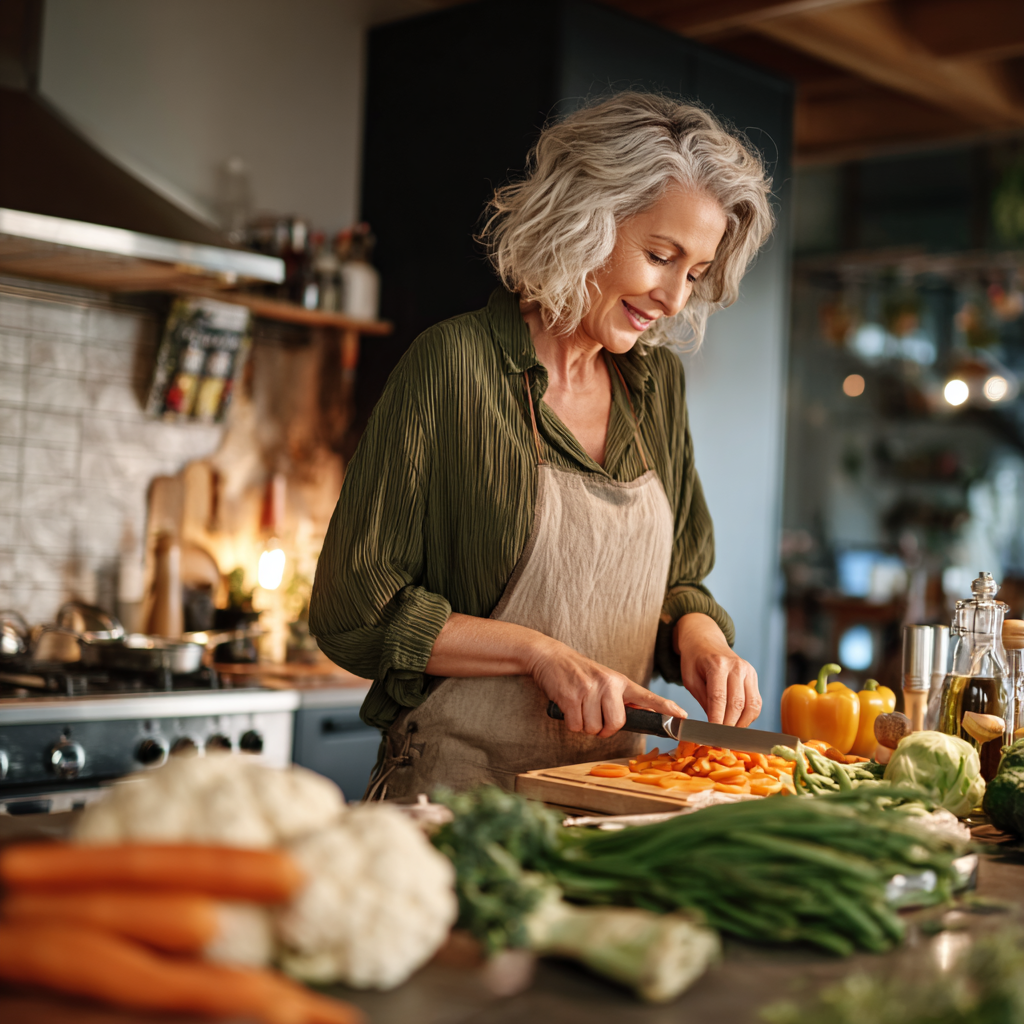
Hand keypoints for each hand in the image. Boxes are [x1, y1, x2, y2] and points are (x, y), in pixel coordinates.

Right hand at [527, 637, 685, 737]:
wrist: (552, 658)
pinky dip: (572, 724)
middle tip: (594, 716)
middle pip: (616, 724)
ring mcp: (590, 689)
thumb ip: (623, 698)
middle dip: (603, 728)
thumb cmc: (580, 674)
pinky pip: (577, 726)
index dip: (666, 708)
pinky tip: (569, 708)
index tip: (684, 717)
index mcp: (620, 681)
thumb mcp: (606, 680)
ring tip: (579, 707)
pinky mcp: (571, 697)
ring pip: (594, 728)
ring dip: (585, 726)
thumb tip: (641, 717)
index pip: (647, 697)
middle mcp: (608, 684)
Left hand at [674, 613, 760, 726]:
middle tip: (720, 740)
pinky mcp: (754, 676)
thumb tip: (714, 725)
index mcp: (717, 665)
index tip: (712, 735)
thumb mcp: (690, 679)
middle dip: (729, 725)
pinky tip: (738, 723)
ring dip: (741, 724)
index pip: (719, 698)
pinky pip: (756, 702)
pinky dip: (749, 717)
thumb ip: (703, 700)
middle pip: (737, 704)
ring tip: (729, 734)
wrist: (706, 641)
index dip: (716, 720)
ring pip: (751, 705)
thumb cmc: (694, 661)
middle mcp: (737, 667)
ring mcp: (749, 671)